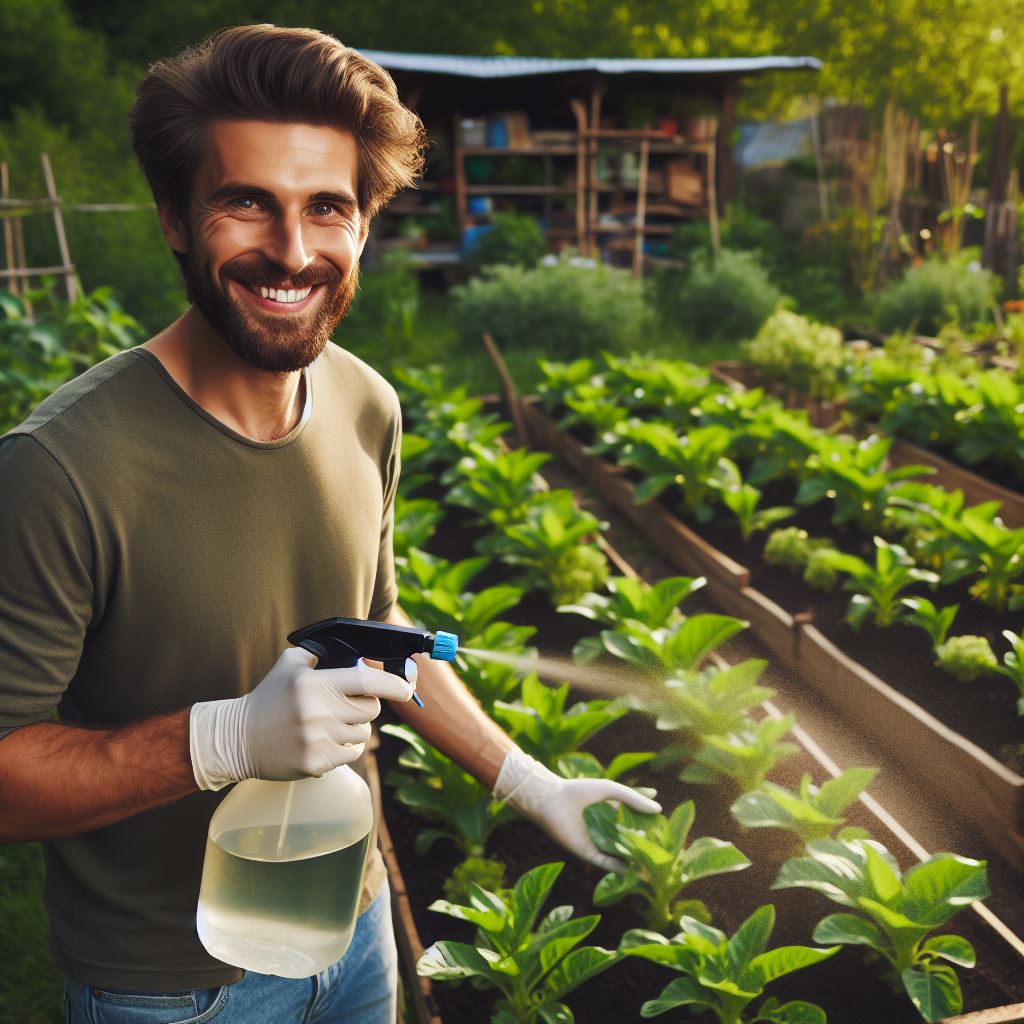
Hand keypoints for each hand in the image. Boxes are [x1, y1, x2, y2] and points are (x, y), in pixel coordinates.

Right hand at [190, 647, 415, 790]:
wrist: (237, 739)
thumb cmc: (269, 698)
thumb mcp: (291, 664)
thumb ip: (324, 655)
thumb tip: (363, 655)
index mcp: (316, 684)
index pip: (368, 681)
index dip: (394, 684)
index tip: (406, 687)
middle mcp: (319, 712)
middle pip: (371, 711)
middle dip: (366, 706)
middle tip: (348, 704)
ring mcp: (317, 741)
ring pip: (363, 735)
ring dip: (354, 728)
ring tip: (328, 724)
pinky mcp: (315, 764)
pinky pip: (350, 755)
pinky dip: (343, 748)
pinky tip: (322, 741)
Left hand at [492, 746, 660, 872]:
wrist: (551, 799)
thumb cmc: (579, 790)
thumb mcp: (611, 790)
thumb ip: (633, 798)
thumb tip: (658, 808)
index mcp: (609, 812)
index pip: (633, 821)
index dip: (647, 826)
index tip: (664, 831)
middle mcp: (604, 828)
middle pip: (627, 839)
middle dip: (643, 845)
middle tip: (662, 850)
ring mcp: (596, 841)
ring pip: (618, 852)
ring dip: (633, 857)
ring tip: (651, 863)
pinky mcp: (586, 852)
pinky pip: (605, 862)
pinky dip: (618, 866)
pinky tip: (632, 869)